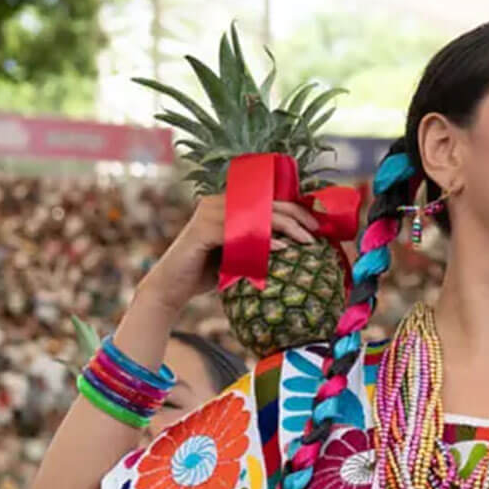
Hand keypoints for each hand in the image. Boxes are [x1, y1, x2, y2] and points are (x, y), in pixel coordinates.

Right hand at [140, 193, 321, 310]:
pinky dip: (262, 240)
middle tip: (316, 232)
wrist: (172, 289)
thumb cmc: (207, 273)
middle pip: (265, 203)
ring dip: (284, 227)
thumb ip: (259, 244)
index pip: (267, 200)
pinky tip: (280, 250)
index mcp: (227, 204)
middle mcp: (217, 203)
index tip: (316, 225)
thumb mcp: (239, 255)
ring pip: (256, 214)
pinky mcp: (202, 230)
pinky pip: (238, 231)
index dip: (294, 209)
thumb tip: (294, 245)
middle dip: (295, 216)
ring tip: (305, 240)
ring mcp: (208, 214)